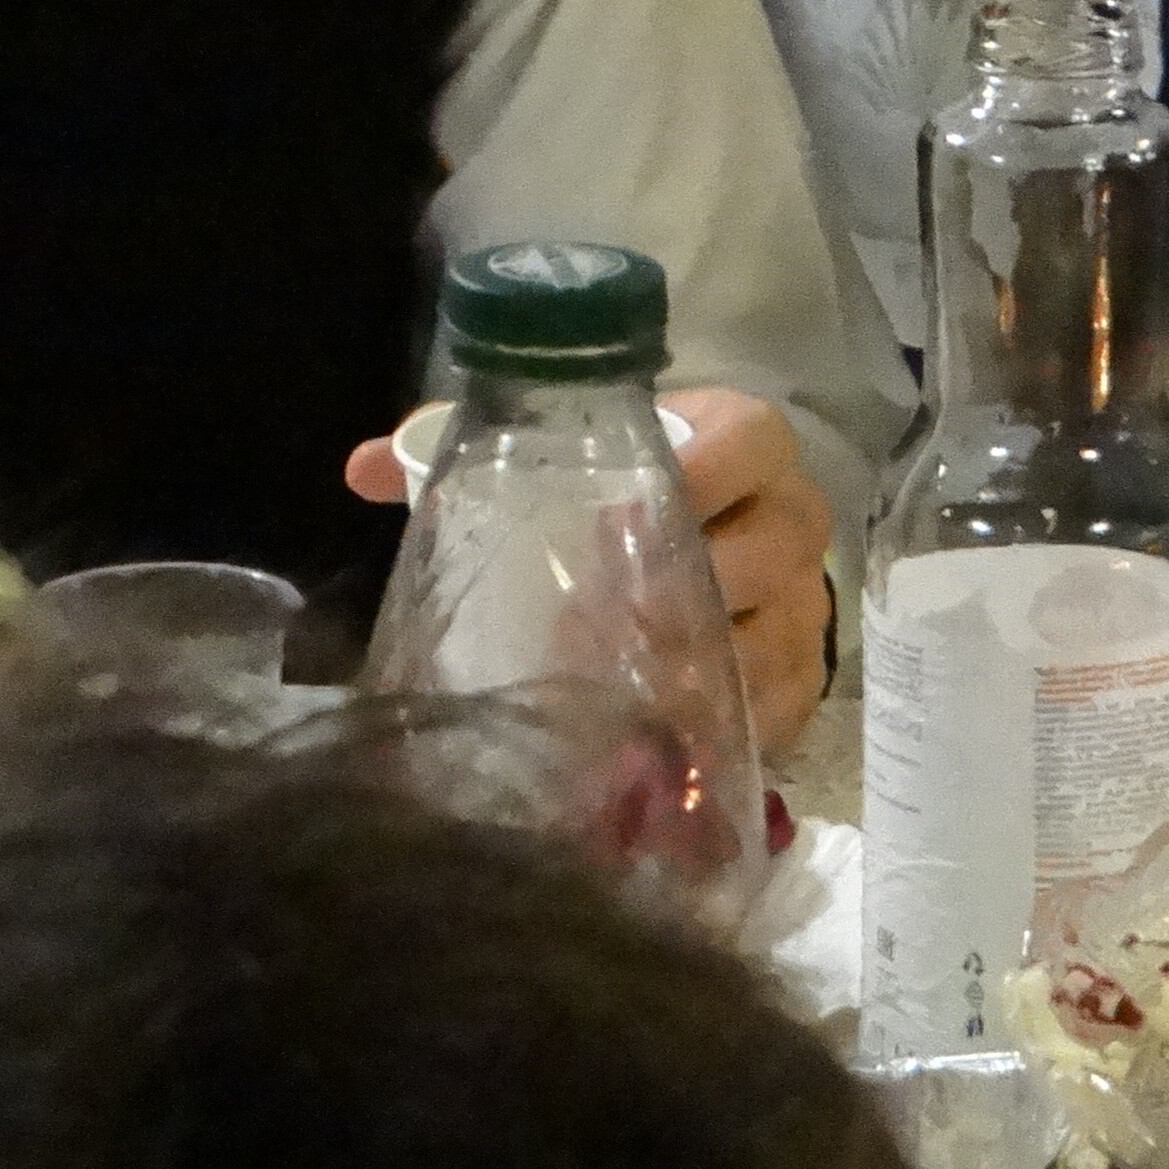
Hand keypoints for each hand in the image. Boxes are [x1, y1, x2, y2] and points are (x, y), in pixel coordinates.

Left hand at [345, 386, 840, 754]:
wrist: (683, 560)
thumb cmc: (611, 499)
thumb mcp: (545, 465)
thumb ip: (454, 454)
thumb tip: (366, 468)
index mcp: (740, 441)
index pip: (753, 436)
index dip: (708, 467)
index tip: (629, 505)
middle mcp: (790, 517)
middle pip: (778, 540)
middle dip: (699, 576)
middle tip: (614, 606)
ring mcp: (802, 603)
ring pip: (780, 629)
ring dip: (702, 657)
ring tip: (624, 676)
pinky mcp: (800, 679)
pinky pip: (779, 703)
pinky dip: (720, 719)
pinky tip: (661, 731)